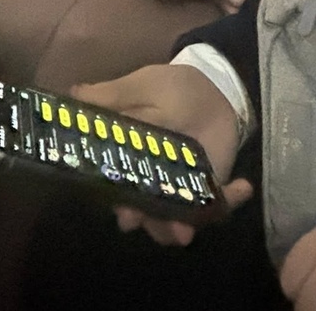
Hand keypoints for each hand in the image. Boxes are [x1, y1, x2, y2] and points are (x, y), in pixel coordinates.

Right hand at [70, 65, 252, 245]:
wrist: (213, 87)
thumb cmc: (170, 87)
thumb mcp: (141, 85)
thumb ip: (111, 96)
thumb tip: (73, 95)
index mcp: (124, 159)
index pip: (111, 188)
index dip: (115, 200)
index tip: (122, 209)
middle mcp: (147, 182)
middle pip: (140, 213)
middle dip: (145, 222)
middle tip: (151, 222)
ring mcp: (178, 188)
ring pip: (171, 221)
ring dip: (177, 228)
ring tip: (186, 229)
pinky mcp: (208, 188)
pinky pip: (217, 205)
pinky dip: (231, 200)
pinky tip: (242, 187)